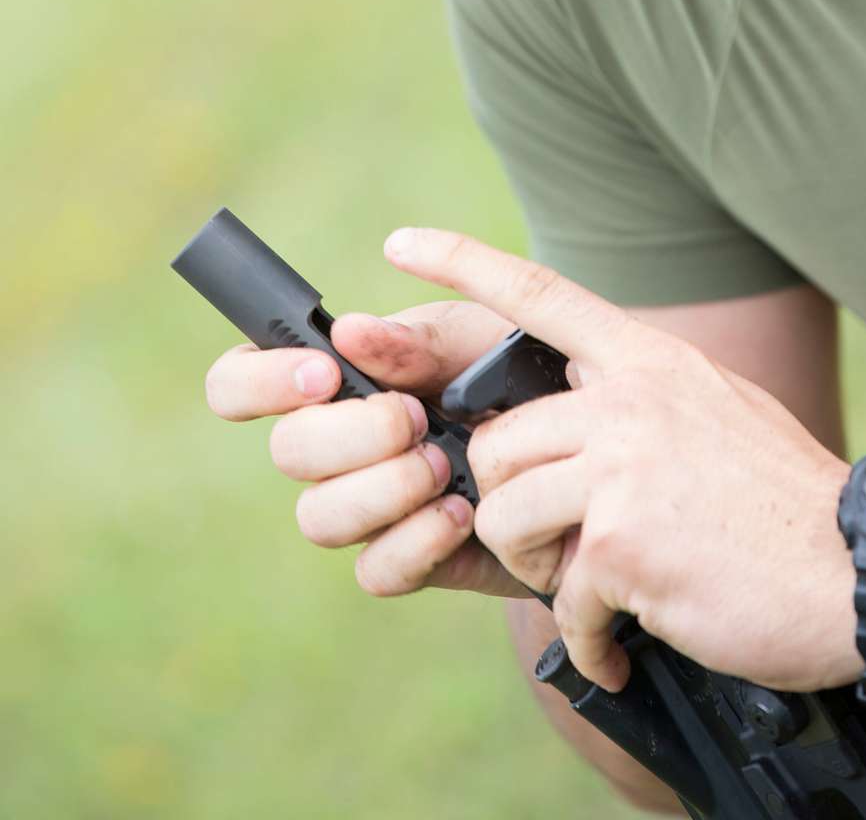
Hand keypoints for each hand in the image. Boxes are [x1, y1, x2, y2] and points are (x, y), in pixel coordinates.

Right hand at [203, 297, 533, 599]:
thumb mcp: (478, 336)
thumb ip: (417, 339)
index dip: (259, 380)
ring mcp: (365, 506)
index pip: (239, 380)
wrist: (589, 438)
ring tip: (446, 465)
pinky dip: (415, 541)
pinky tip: (461, 513)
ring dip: (383, 488)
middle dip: (351, 434)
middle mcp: (335, 444)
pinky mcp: (407, 559)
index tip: (326, 373)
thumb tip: (348, 332)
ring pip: (319, 518)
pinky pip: (374, 571)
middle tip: (417, 418)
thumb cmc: (518, 370)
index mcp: (332, 376)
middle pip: (286, 453)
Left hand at [384, 228, 860, 695]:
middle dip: (511, 505)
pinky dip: (588, 632)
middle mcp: (629, 398)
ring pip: (504, 512)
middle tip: (563, 546)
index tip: (400, 242)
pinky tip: (625, 640)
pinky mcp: (622, 541)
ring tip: (594, 587)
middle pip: (497, 442)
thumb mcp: (718, 412)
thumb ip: (644, 400)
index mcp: (649, 361)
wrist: (864, 571)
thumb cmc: (787, 503)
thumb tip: (582, 406)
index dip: (461, 261)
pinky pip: (559, 595)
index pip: (538, 293)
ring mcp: (623, 465)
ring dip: (536, 567)